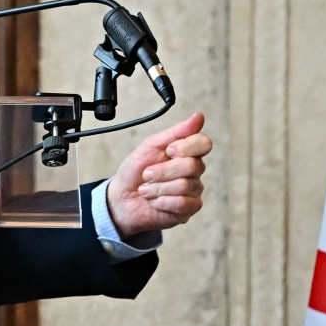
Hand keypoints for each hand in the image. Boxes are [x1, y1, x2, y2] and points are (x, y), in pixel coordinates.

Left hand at [106, 112, 211, 237]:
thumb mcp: (151, 146)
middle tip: (147, 174)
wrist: (122, 198)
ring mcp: (194, 190)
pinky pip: (182, 203)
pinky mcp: (190, 208)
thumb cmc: (136, 171)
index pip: (203, 143)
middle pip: (192, 165)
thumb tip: (199, 117)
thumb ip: (176, 132)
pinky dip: (162, 201)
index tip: (167, 150)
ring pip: (185, 185)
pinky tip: (155, 202)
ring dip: (158, 188)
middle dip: (163, 171)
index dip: (184, 147)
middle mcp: (194, 170)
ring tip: (147, 190)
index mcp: (187, 152)